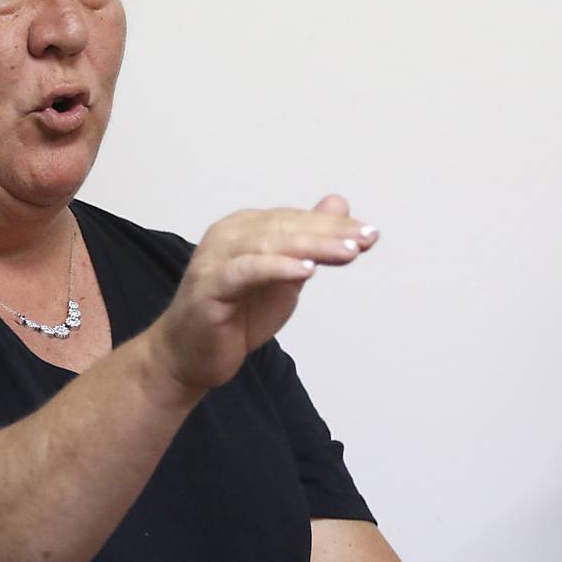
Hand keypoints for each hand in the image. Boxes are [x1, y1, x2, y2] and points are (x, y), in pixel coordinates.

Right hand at [149, 195, 375, 392]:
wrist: (191, 356)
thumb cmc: (235, 315)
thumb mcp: (283, 277)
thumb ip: (307, 243)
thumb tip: (339, 206)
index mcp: (245, 229)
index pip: (294, 220)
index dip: (333, 225)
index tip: (370, 233)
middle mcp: (228, 236)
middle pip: (284, 227)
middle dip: (329, 232)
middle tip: (366, 238)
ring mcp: (215, 259)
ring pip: (268, 244)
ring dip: (310, 246)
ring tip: (348, 252)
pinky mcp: (208, 287)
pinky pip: (245, 272)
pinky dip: (276, 268)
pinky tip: (305, 271)